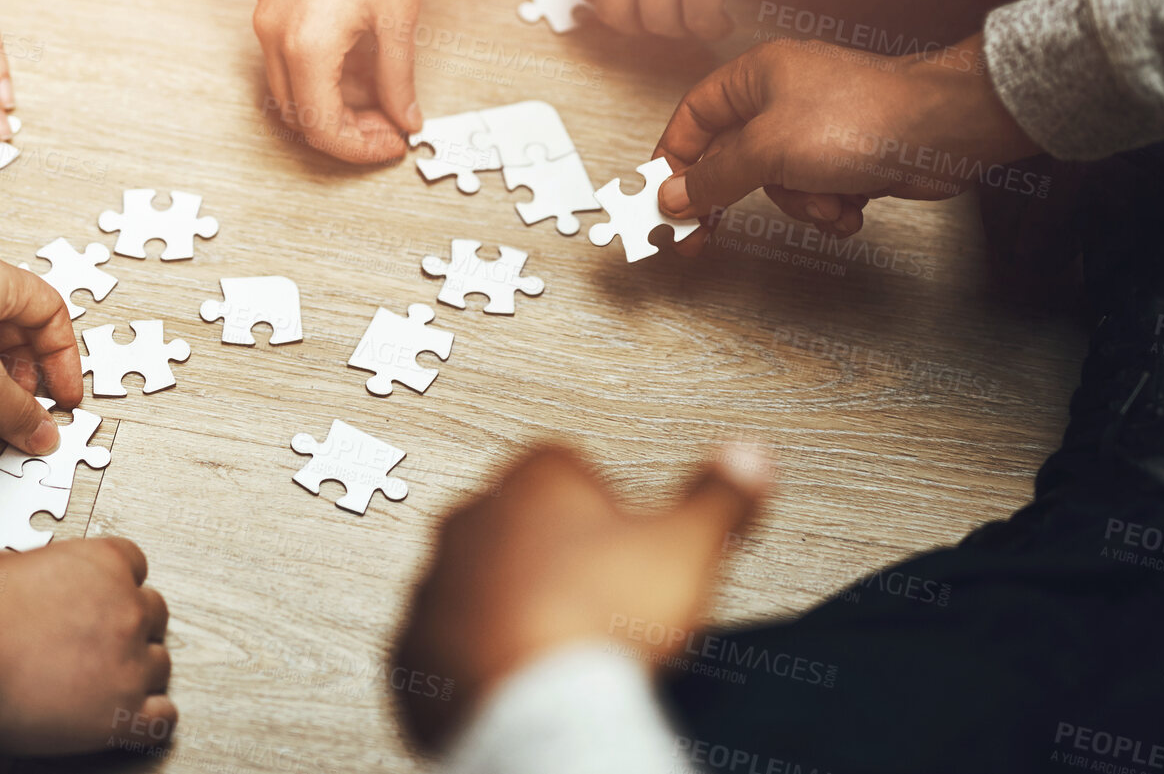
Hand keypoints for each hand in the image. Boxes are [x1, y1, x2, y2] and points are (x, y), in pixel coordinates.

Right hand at [0, 537, 173, 756]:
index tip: (100, 601)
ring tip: (101, 682)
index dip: (114, 585)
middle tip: (96, 643)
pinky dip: (146, 719)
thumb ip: (42, 570)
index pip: (135, 564)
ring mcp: (130, 662)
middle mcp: (126, 608)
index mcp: (103, 564)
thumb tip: (34, 578)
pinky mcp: (123, 713)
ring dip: (136, 671)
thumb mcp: (9, 565)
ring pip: (161, 664)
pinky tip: (124, 717)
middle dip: (127, 626)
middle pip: (153, 613)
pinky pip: (162, 717)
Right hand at [252, 0, 457, 163]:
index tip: (392, 144)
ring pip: (288, 79)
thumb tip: (404, 118)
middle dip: (343, 127)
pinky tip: (357, 47)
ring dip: (330, 95)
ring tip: (378, 85)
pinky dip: (317, 61)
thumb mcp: (399, 17)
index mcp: (305, 45)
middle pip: (298, 111)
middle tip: (388, 124)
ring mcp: (265, 6)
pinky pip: (284, 42)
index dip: (359, 149)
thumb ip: (397, 79)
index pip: (322, 129)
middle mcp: (272, 31)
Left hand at [394, 445, 769, 750]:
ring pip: (478, 584)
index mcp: (534, 480)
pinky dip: (476, 661)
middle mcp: (471, 521)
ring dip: (511, 606)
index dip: (608, 509)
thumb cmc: (599, 621)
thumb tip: (749, 456)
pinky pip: (445, 647)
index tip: (629, 545)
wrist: (537, 708)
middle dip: (555, 555)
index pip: (571, 469)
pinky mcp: (413, 652)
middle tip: (601, 599)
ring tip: (561, 647)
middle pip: (520, 525)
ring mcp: (435, 586)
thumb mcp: (688, 546)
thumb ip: (720, 494)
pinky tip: (518, 681)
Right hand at [653, 36, 1042, 252]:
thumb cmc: (866, 117)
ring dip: (800, 204)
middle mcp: (782, 99)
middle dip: (734, 197)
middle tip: (704, 235)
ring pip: (775, 185)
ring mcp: (815, 129)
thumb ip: (714, 176)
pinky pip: (813, 193)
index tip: (662, 200)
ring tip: (826, 199)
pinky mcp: (846, 157)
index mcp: (754, 77)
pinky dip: (829, 207)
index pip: (692, 118)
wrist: (945, 132)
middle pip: (731, 158)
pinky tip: (850, 204)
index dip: (672, 160)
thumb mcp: (768, 149)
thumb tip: (674, 194)